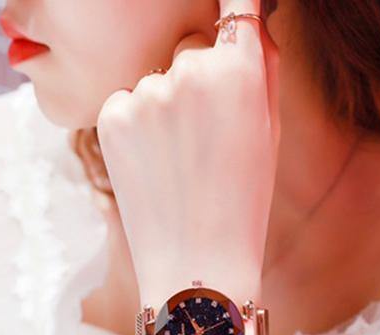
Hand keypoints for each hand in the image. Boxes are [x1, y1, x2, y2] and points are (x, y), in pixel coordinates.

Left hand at [96, 0, 279, 301]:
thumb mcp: (269, 135)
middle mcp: (187, 70)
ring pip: (157, 79)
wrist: (196, 265)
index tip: (229, 4)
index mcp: (237, 72)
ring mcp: (143, 93)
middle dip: (199, 77)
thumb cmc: (243, 204)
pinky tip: (153, 166)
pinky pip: (128, 102)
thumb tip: (251, 25)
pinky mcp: (110, 117)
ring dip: (166, 106)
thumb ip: (262, 71)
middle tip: (205, 135)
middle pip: (191, 49)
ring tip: (177, 161)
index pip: (236, 6)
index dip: (234, 3)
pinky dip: (138, 125)